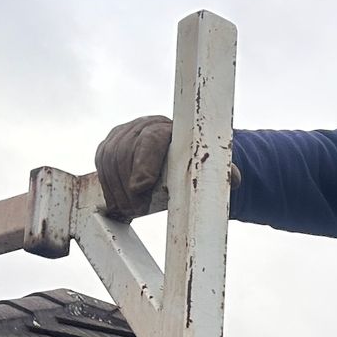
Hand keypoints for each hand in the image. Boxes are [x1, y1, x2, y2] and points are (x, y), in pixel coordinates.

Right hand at [94, 115, 240, 219]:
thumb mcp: (210, 167)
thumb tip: (236, 180)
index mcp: (169, 128)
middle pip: (124, 152)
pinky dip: (107, 185)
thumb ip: (221, 172)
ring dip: (116, 189)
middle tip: (136, 210)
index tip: (141, 188)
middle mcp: (143, 125)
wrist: (180, 152)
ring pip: (108, 159)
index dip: (143, 163)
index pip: (150, 140)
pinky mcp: (109, 144)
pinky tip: (117, 205)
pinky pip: (101, 163)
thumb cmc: (197, 162)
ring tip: (129, 211)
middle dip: (127, 186)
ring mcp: (123, 132)